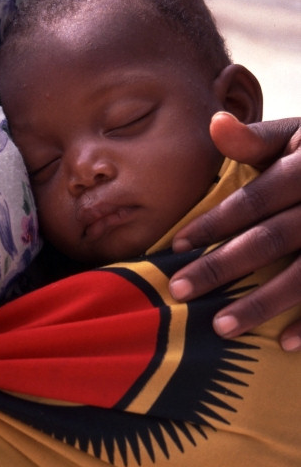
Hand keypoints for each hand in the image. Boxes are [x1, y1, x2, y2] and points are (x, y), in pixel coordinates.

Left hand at [169, 113, 300, 350]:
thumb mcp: (296, 137)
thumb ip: (256, 139)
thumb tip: (215, 123)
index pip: (254, 199)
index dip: (215, 223)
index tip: (177, 245)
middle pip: (271, 239)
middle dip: (223, 266)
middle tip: (180, 290)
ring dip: (262, 303)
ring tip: (221, 327)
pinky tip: (283, 344)